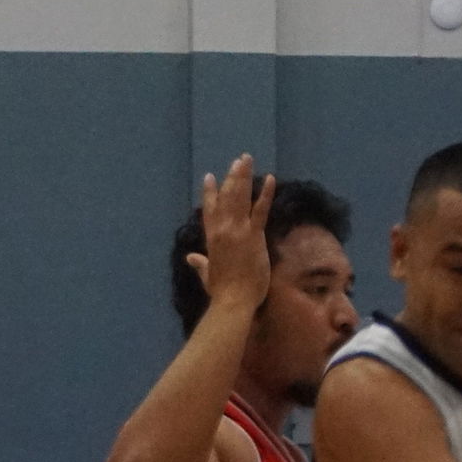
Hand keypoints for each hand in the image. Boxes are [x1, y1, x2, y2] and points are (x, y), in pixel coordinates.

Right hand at [185, 154, 274, 319]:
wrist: (233, 301)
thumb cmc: (221, 292)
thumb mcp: (208, 275)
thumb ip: (200, 263)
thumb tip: (190, 258)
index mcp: (211, 238)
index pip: (210, 210)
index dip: (210, 193)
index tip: (210, 176)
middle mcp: (223, 229)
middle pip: (226, 197)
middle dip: (232, 177)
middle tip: (238, 161)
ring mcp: (238, 230)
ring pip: (240, 198)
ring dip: (243, 177)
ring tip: (246, 160)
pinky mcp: (254, 236)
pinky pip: (260, 210)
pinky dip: (265, 194)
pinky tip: (270, 179)